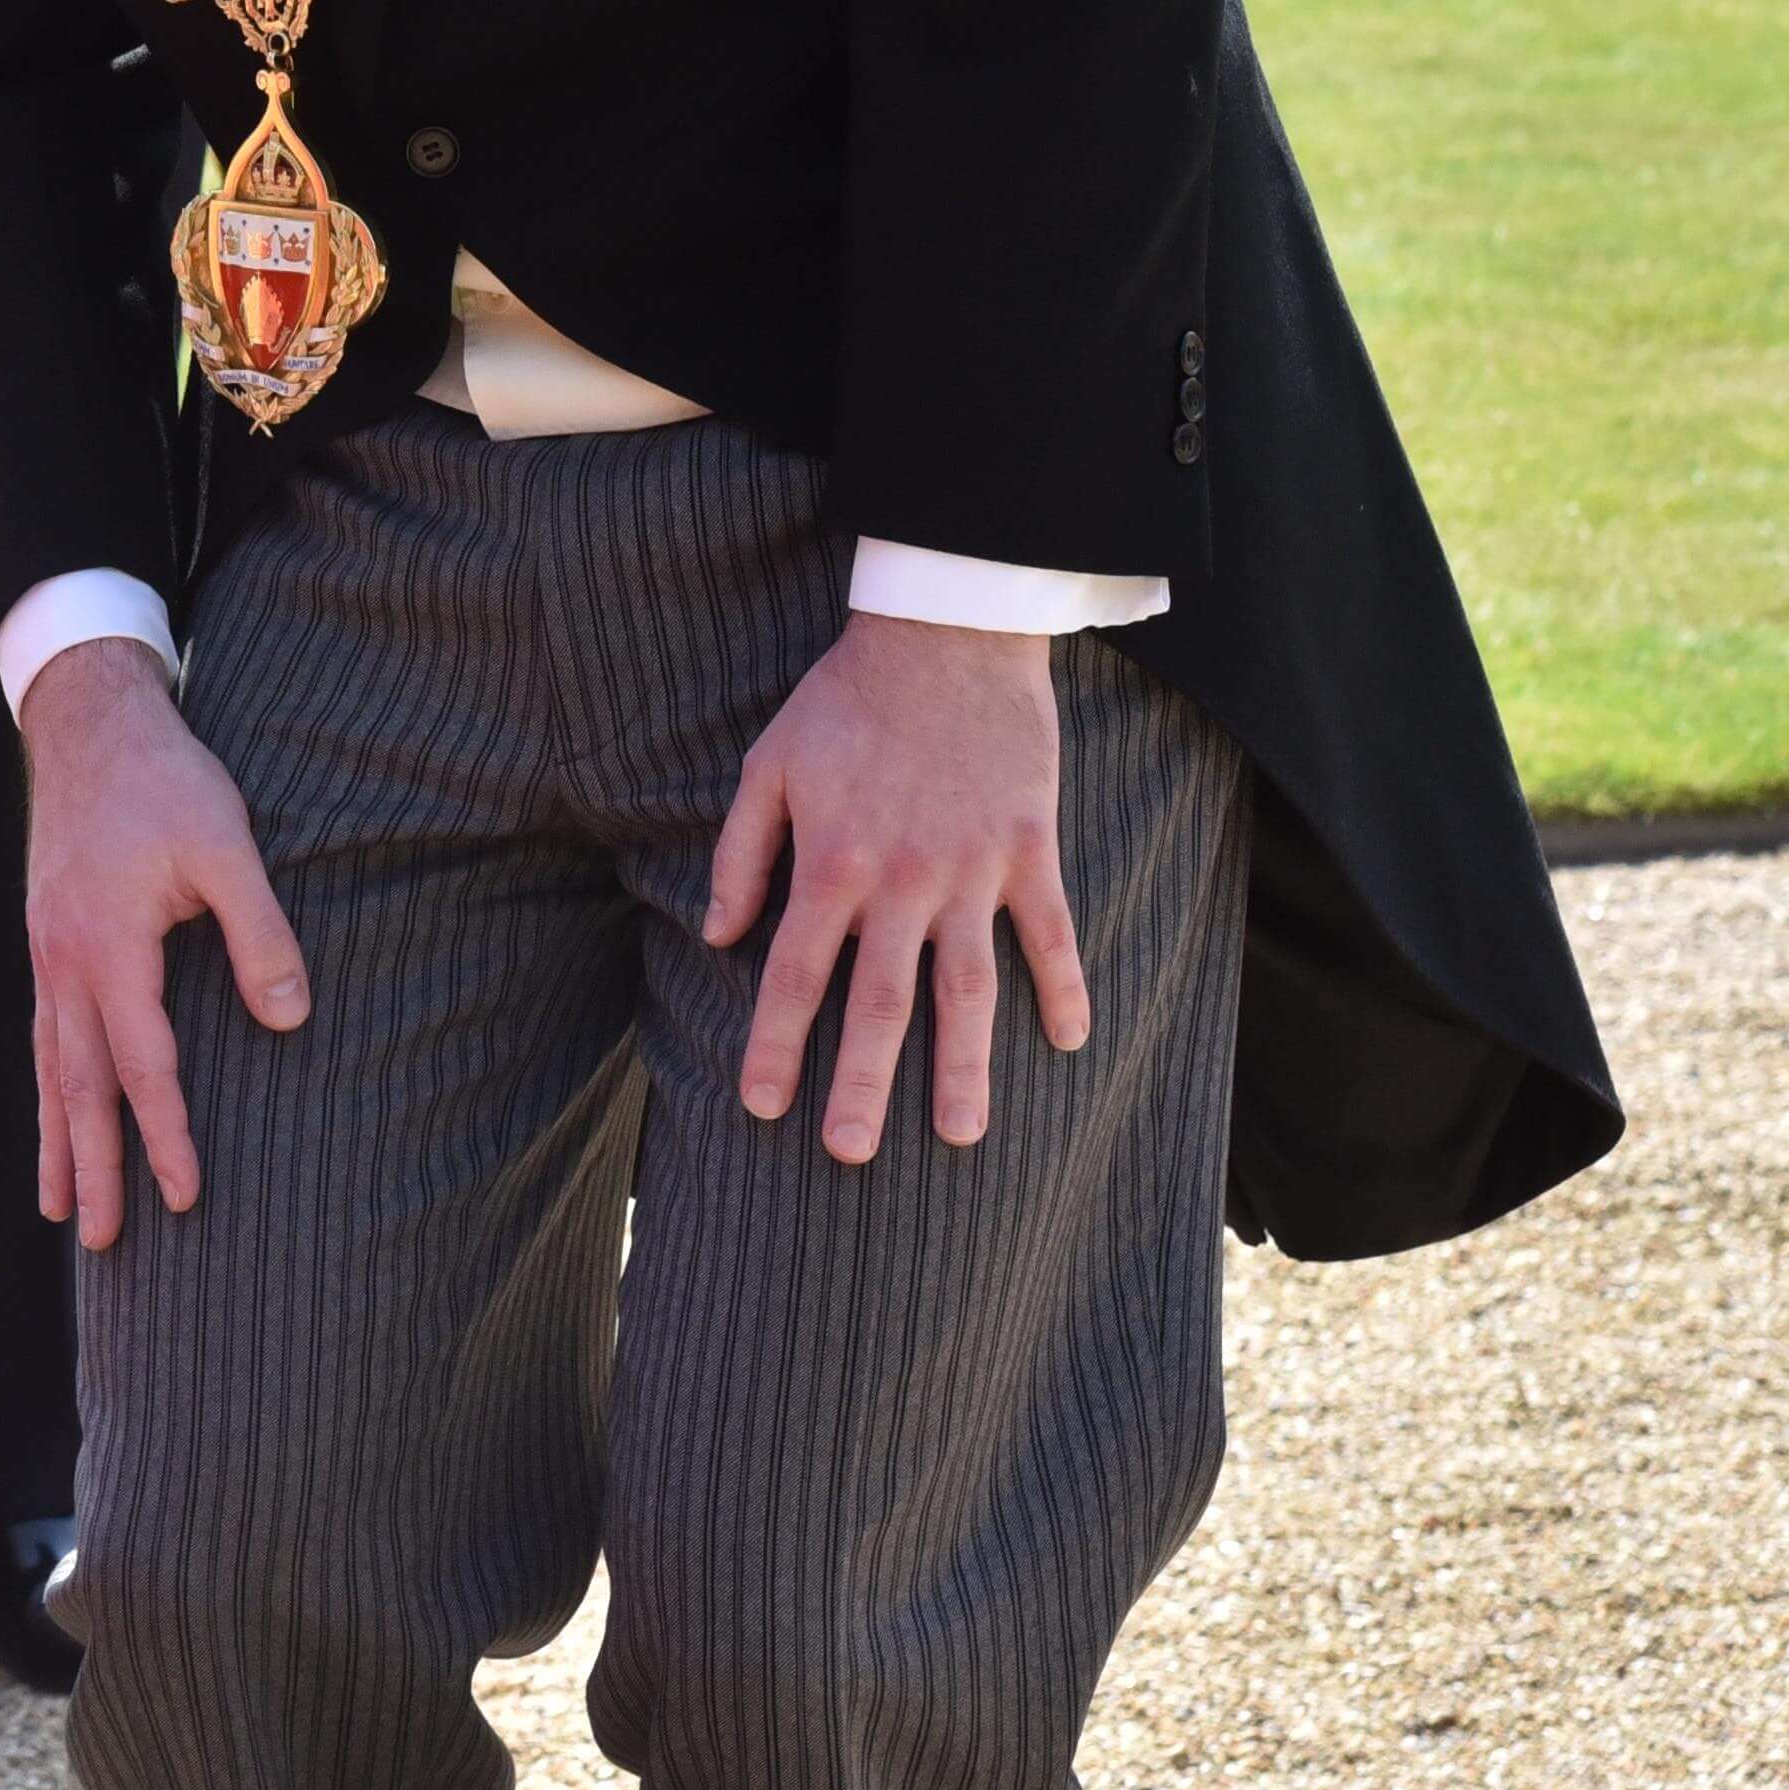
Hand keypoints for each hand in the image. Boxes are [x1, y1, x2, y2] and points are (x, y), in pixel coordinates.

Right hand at [18, 637, 306, 1250]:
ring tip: (56, 1207)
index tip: (188, 1199)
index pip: (143, 1066)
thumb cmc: (166, 781)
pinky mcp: (47, 941)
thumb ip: (261, 933)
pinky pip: (44, 1035)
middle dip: (91, 1168)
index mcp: (109, 949)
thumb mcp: (228, 846)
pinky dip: (48, 1087)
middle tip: (100, 1243)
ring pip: (50, 1068)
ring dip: (58, 1141)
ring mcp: (47, 954)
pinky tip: (56, 1113)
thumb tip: (290, 1021)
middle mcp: (65, 964)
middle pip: (79, 1087)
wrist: (89, 721)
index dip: (167, 1136)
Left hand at [705, 615, 1087, 1161]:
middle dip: (863, 1085)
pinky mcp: (1030, 849)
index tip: (760, 1104)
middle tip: (850, 1155)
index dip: (773, 1043)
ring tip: (961, 1135)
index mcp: (831, 862)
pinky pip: (1052, 933)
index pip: (794, 974)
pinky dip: (1065, 988)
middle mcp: (902, 880)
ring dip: (964, 1065)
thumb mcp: (768, 765)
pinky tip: (1070, 1043)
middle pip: (880, 1003)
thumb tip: (718, 935)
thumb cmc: (844, 701)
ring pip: (968, 987)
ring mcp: (973, 870)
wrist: (944, 634)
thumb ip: (741, 854)